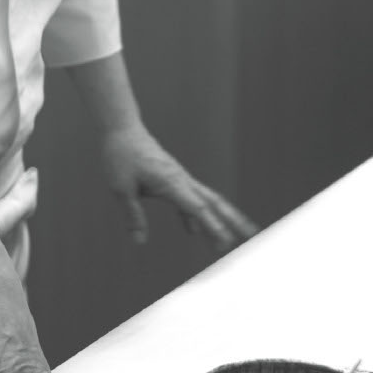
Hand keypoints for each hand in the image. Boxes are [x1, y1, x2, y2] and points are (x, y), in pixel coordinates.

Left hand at [99, 125, 258, 251]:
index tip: (226, 243)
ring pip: (207, 199)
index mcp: (170, 182)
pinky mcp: (173, 178)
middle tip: (252, 235)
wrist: (122, 129)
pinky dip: (196, 215)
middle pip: (214, 202)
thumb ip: (132, 215)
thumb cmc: (120, 156)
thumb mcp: (121, 188)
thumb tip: (139, 242)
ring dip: (222, 217)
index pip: (197, 208)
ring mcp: (179, 178)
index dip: (212, 226)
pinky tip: (194, 231)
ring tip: (234, 236)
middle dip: (233, 219)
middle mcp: (181, 180)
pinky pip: (190, 199)